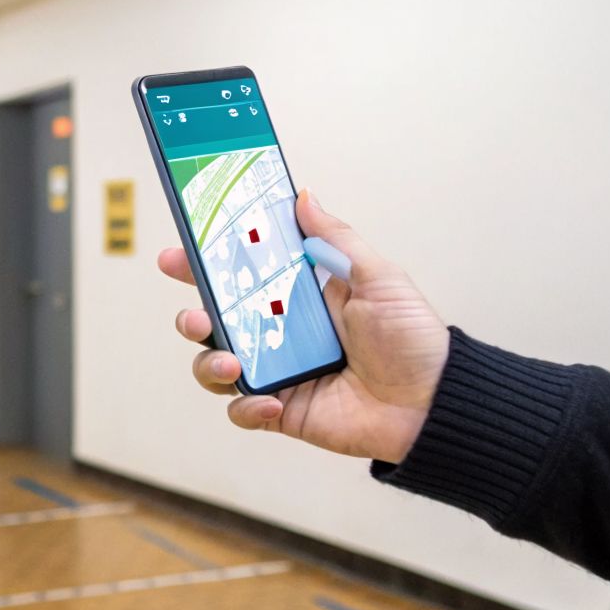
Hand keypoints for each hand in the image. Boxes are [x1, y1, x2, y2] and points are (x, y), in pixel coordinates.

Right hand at [165, 190, 449, 463]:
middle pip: (214, 321)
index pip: (239, 274)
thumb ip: (336, 238)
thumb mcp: (377, 276)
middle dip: (191, 316)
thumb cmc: (412, 338)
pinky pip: (242, 411)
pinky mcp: (281, 410)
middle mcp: (279, 332)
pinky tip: (270, 401)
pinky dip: (245, 407)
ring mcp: (277, 373)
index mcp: (297, 295)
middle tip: (195, 315)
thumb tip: (304, 197)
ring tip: (230, 363)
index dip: (203, 264)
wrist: (432, 402)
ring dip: (209, 364)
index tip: (178, 254)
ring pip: (215, 366)